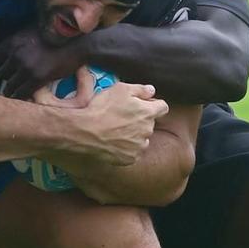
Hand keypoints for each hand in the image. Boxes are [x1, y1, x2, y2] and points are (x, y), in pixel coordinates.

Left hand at [0, 25, 82, 99]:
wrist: (76, 44)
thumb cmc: (57, 37)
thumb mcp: (32, 32)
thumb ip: (18, 42)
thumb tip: (9, 51)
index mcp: (13, 42)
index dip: (1, 65)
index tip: (7, 70)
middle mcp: (16, 54)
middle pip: (2, 73)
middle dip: (8, 78)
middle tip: (14, 82)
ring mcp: (26, 67)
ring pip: (9, 85)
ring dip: (13, 90)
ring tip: (15, 93)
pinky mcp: (37, 79)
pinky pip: (22, 93)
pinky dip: (21, 97)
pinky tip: (24, 98)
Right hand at [51, 75, 165, 166]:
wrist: (85, 132)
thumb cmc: (102, 108)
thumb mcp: (120, 89)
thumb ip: (140, 89)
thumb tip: (151, 90)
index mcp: (148, 113)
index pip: (163, 107)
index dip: (154, 104)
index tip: (144, 104)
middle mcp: (148, 130)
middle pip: (150, 123)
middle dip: (140, 120)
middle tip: (123, 116)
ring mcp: (139, 146)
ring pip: (142, 139)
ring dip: (134, 135)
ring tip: (116, 130)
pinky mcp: (130, 158)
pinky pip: (132, 152)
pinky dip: (126, 148)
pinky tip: (114, 142)